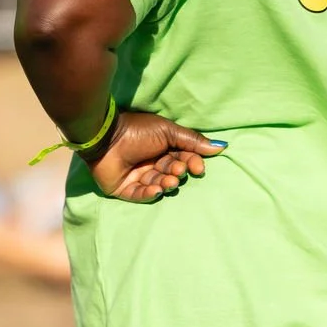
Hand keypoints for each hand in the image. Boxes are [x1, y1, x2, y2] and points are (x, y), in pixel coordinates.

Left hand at [80, 110, 222, 202]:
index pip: (181, 159)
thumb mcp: (168, 131)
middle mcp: (149, 162)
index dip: (191, 163)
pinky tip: (156, 189)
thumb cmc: (136, 131)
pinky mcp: (123, 189)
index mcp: (160, 148)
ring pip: (158, 184)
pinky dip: (150, 194)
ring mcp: (136, 176)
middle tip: (177, 170)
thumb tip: (220, 147)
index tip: (198, 168)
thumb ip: (192, 140)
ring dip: (166, 183)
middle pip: (171, 172)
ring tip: (168, 179)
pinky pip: (140, 195)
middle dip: (177, 173)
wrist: (105, 136)